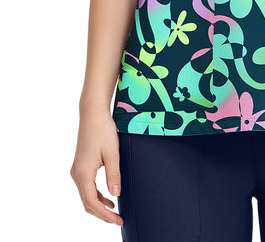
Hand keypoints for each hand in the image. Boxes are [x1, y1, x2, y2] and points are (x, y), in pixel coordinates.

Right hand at [70, 108, 123, 225]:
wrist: (92, 114)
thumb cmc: (103, 130)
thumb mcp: (112, 152)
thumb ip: (114, 174)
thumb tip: (115, 195)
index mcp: (83, 173)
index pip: (92, 202)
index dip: (105, 215)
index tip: (118, 220)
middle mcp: (76, 174)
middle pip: (87, 203)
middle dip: (102, 214)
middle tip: (118, 219)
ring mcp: (77, 170)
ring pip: (86, 196)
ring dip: (99, 206)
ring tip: (114, 211)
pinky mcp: (80, 166)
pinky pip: (86, 187)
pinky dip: (96, 196)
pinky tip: (108, 197)